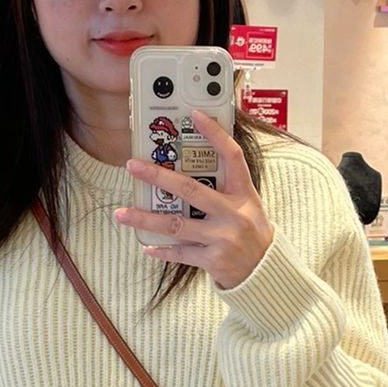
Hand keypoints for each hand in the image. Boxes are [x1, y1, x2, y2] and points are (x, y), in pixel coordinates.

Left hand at [116, 110, 273, 288]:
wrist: (266, 270)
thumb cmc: (251, 231)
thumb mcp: (247, 204)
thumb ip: (224, 187)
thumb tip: (189, 165)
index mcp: (244, 193)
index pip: (232, 156)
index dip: (215, 135)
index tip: (195, 116)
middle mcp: (233, 213)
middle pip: (190, 189)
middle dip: (157, 177)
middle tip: (133, 166)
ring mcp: (223, 238)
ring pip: (176, 225)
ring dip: (145, 219)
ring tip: (121, 214)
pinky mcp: (213, 259)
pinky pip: (181, 252)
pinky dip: (162, 250)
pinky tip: (147, 245)